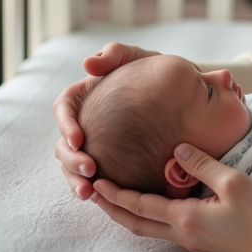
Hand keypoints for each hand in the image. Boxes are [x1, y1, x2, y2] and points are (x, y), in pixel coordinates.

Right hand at [53, 43, 158, 199]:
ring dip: (74, 180)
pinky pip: (93, 177)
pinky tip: (101, 197)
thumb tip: (88, 63)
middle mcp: (86, 120)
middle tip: (89, 172)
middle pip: (64, 142)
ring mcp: (96, 143)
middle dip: (70, 160)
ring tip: (88, 193)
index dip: (65, 124)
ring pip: (72, 164)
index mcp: (86, 95)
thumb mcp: (141, 59)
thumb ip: (116, 54)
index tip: (79, 140)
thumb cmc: (160, 75)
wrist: (188, 96)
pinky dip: (94, 188)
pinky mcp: (109, 161)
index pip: (64, 108)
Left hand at [92, 143, 251, 251]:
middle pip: (136, 223)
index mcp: (185, 218)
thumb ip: (202, 164)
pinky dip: (148, 217)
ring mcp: (192, 241)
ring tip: (114, 199)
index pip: (140, 205)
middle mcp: (182, 233)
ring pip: (149, 229)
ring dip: (128, 214)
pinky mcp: (203, 242)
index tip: (95, 181)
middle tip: (92, 193)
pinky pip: (165, 229)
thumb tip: (176, 149)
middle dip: (112, 208)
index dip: (115, 194)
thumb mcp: (232, 182)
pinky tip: (152, 206)